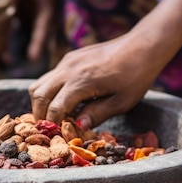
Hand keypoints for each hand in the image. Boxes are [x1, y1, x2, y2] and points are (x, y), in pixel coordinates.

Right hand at [28, 30, 168, 128]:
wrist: (142, 46)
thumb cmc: (136, 76)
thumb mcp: (121, 102)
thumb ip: (97, 115)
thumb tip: (77, 127)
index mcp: (82, 81)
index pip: (55, 108)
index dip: (53, 125)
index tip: (58, 136)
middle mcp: (69, 69)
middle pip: (39, 94)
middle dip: (40, 114)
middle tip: (49, 129)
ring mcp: (67, 61)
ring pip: (39, 83)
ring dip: (41, 102)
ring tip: (52, 116)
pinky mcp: (70, 58)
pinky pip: (50, 76)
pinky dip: (49, 91)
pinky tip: (63, 101)